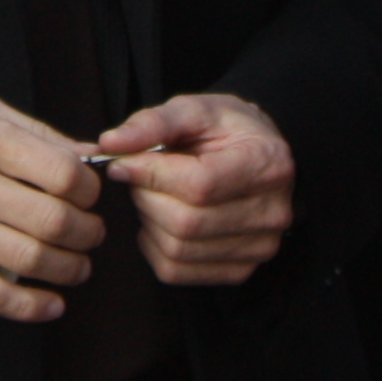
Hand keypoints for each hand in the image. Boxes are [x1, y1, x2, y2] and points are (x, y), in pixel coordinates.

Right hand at [0, 94, 104, 321]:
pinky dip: (33, 307)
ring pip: (31, 260)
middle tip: (90, 235)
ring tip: (77, 266)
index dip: (89, 191)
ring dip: (69, 269)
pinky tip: (50, 304)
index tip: (89, 197)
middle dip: (87, 233)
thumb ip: (32, 131)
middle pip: (54, 220)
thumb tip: (88, 154)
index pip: (63, 173)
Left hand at [88, 92, 293, 288]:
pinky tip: (161, 221)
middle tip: (140, 177)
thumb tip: (110, 144)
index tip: (123, 163)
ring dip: (149, 222)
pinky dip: (155, 247)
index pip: (199, 185)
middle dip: (147, 197)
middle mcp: (271, 212)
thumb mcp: (192, 109)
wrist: (256, 153)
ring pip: (177, 250)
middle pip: (186, 223)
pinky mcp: (241, 270)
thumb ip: (151, 123)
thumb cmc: (223, 129)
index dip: (150, 175)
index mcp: (265, 163)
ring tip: (155, 195)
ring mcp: (259, 247)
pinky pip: (177, 271)